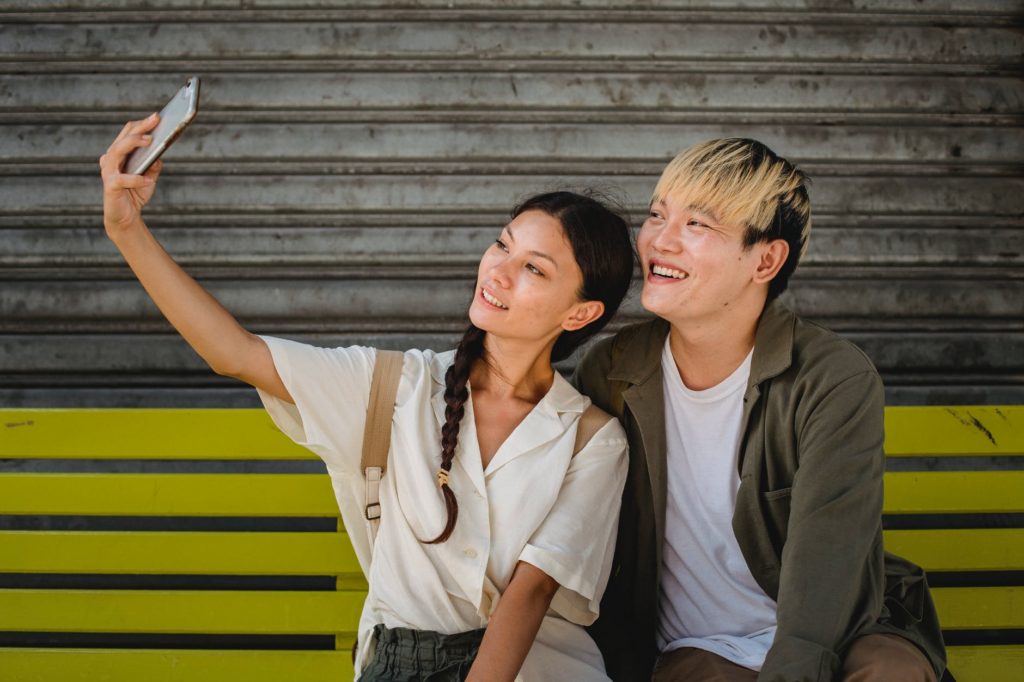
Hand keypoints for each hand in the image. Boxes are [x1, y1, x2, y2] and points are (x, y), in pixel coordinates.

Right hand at [99, 113, 164, 236]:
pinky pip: (122, 179)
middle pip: (123, 138)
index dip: (142, 124)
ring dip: (133, 144)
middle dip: (140, 128)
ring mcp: (108, 172)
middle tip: (155, 120)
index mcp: (119, 154)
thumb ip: (154, 165)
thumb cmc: (135, 193)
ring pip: (117, 151)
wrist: (125, 217)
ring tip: (150, 141)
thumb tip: (160, 153)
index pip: (127, 133)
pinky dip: (136, 178)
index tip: (157, 117)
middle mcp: (110, 159)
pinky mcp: (110, 186)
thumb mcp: (150, 177)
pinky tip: (148, 179)